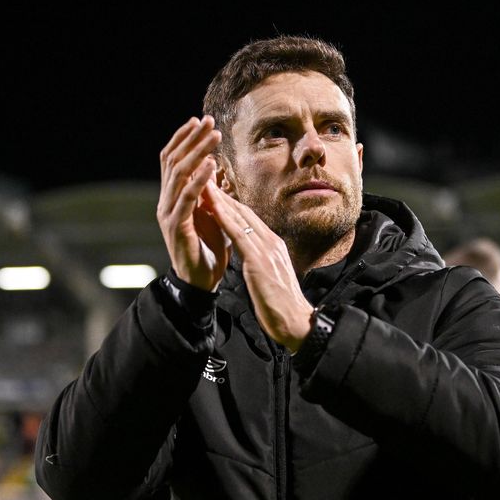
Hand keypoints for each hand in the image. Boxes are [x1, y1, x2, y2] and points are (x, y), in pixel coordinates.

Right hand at [157, 116, 229, 290]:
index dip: (184, 139)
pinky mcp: (176, 227)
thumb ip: (209, 192)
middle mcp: (166, 201)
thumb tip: (213, 167)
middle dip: (191, 139)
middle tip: (208, 121)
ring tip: (213, 136)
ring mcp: (168, 213)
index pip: (172, 160)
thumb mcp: (211, 213)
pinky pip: (187, 198)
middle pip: (174, 161)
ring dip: (197, 152)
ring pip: (179, 175)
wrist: (201, 281)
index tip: (199, 121)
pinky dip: (199, 179)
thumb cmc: (208, 248)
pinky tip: (211, 165)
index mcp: (172, 197)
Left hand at [204, 187, 313, 350]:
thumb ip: (263, 263)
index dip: (231, 205)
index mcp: (274, 247)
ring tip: (203, 183)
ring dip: (220, 199)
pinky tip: (211, 206)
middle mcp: (271, 243)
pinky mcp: (259, 261)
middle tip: (205, 177)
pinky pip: (237, 235)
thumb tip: (254, 258)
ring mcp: (266, 250)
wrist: (296, 322)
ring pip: (240, 218)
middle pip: (244, 213)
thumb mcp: (271, 277)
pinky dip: (223, 218)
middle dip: (223, 195)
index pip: (250, 221)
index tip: (215, 192)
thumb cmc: (283, 306)